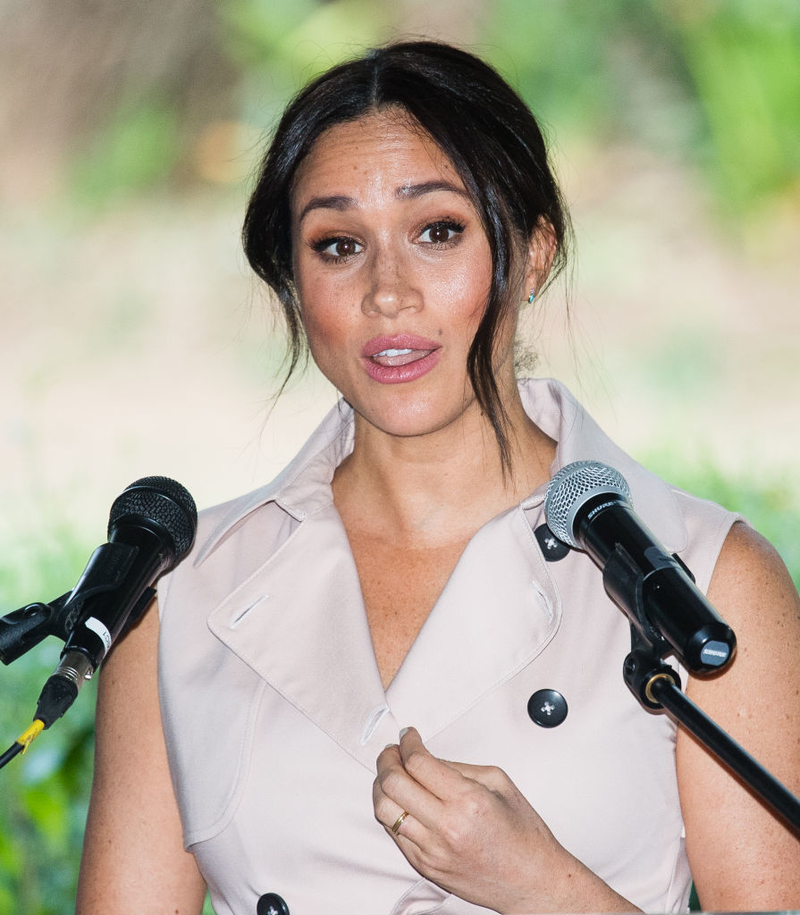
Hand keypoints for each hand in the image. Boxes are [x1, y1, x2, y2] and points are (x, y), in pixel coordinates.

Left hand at [373, 728, 636, 913]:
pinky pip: (394, 834)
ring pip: (384, 811)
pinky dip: (392, 812)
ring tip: (392, 774)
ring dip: (382, 786)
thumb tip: (426, 758)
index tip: (408, 736)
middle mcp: (447, 828)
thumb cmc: (523, 835)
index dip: (407, 743)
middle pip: (393, 784)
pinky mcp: (426, 867)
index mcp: (468, 801)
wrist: (533, 881)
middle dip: (387, 760)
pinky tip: (402, 801)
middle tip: (393, 751)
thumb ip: (458, 767)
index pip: (418, 763)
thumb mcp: (498, 783)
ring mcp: (433, 851)